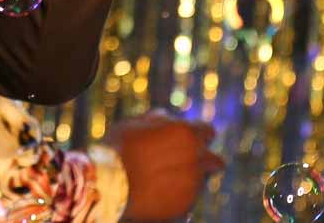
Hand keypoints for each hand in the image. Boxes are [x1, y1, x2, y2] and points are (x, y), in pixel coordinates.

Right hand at [109, 112, 223, 222]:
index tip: (189, 141)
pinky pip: (188, 199)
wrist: (108, 183)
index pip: (208, 132)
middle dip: (204, 162)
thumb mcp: (136, 123)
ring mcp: (192, 184)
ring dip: (188, 179)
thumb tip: (167, 119)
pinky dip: (178, 195)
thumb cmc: (118, 149)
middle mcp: (196, 158)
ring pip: (200, 181)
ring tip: (161, 179)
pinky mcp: (185, 205)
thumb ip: (159, 120)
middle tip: (185, 164)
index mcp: (186, 133)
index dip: (198, 136)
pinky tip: (157, 192)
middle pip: (215, 161)